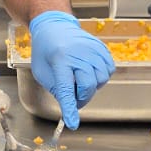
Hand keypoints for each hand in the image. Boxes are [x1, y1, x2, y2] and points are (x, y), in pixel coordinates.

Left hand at [28, 11, 114, 128]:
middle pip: (88, 85)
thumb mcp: (42, 72)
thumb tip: (72, 105)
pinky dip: (101, 76)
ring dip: (92, 86)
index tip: (72, 123)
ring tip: (80, 80)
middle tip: (74, 98)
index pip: (66, 88)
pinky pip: (109, 70)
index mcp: (59, 59)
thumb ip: (57, 89)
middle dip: (82, 98)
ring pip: (101, 79)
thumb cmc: (46, 51)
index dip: (70, 108)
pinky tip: (89, 72)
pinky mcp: (101, 47)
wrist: (54, 27)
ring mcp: (92, 48)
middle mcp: (78, 53)